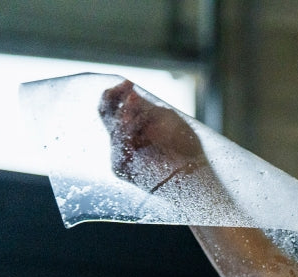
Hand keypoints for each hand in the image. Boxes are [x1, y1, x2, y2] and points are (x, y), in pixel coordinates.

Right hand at [98, 79, 208, 193]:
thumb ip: (146, 107)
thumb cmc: (184, 145)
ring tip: (137, 110)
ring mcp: (120, 153)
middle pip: (106, 113)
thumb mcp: (166, 118)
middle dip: (115, 101)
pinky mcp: (121, 167)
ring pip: (113, 129)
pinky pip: (119, 147)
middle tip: (132, 96)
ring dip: (126, 117)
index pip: (112, 104)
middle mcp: (122, 138)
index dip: (116, 92)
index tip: (128, 83)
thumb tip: (129, 91)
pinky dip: (128, 136)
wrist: (192, 173)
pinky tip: (137, 131)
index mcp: (131, 125)